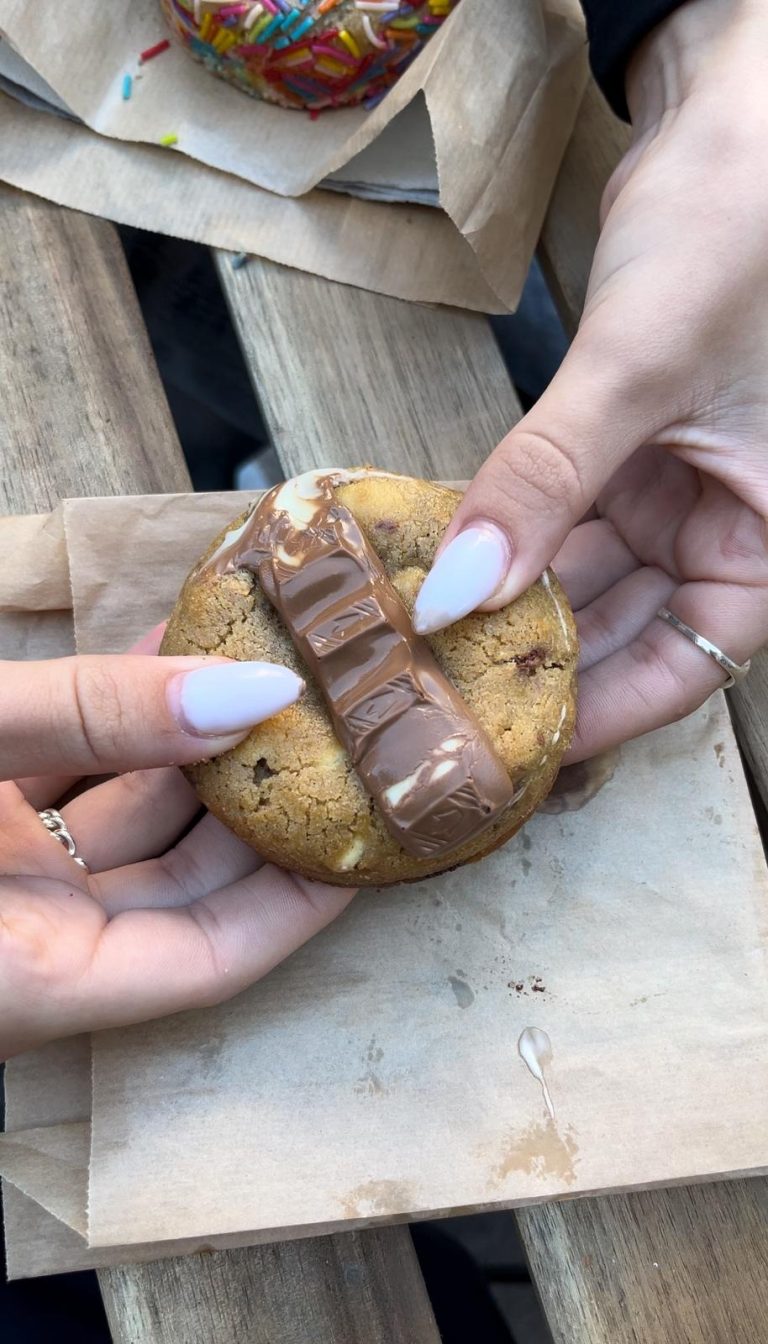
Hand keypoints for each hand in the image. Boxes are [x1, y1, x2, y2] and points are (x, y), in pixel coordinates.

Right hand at [0, 628, 354, 1060]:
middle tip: (330, 715)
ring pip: (129, 819)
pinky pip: (69, 773)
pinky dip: (116, 718)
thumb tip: (248, 691)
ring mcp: (5, 877)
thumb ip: (90, 719)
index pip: (214, 956)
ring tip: (264, 661)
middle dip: (258, 796)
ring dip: (191, 740)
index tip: (374, 821)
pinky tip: (166, 648)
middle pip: (185, 880)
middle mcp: (28, 939)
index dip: (303, 894)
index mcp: (27, 980)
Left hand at [413, 0, 767, 761]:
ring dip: (507, 605)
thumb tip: (460, 591)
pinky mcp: (622, 453)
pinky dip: (503, 539)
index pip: (686, 663)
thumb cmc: (741, 228)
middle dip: (537, 665)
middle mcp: (726, 528)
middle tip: (441, 706)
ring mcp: (673, 492)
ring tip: (423, 650)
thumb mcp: (638, 371)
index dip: (602, 713)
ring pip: (582, 579)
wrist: (734, 119)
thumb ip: (546, 482)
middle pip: (625, 631)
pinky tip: (439, 568)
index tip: (514, 749)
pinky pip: (557, 518)